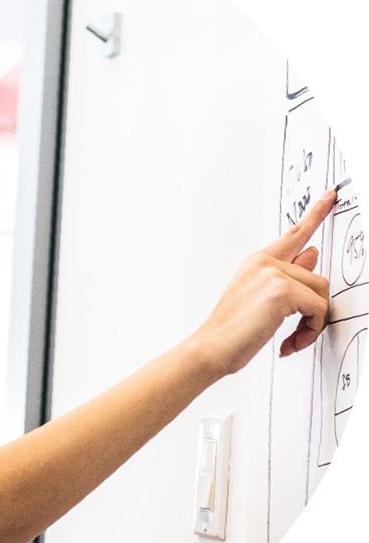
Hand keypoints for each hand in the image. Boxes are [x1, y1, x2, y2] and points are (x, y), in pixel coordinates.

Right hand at [192, 189, 335, 377]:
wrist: (211, 347)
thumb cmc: (231, 329)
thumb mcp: (261, 299)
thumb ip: (289, 275)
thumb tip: (312, 255)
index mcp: (258, 262)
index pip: (294, 234)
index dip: (316, 214)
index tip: (331, 195)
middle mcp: (265, 262)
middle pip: (317, 278)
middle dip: (313, 311)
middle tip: (299, 333)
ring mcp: (273, 273)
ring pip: (320, 294)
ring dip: (313, 323)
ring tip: (292, 339)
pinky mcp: (281, 290)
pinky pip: (318, 309)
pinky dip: (310, 331)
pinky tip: (290, 342)